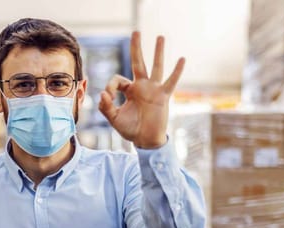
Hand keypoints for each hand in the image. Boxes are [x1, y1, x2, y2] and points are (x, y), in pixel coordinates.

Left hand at [98, 32, 184, 148]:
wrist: (145, 140)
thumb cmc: (130, 129)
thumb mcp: (114, 119)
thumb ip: (106, 107)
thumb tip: (102, 94)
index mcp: (129, 91)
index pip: (118, 80)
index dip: (110, 86)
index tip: (108, 97)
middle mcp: (142, 87)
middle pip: (139, 62)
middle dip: (136, 47)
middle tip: (135, 32)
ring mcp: (153, 90)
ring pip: (156, 67)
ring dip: (158, 52)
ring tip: (160, 37)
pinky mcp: (163, 96)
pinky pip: (171, 82)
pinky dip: (176, 71)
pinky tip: (181, 59)